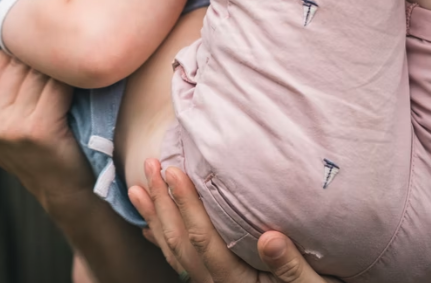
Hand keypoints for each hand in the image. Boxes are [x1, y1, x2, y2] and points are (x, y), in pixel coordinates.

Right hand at [0, 51, 92, 205]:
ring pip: (38, 71)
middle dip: (42, 62)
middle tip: (61, 69)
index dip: (24, 58)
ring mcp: (10, 125)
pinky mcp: (38, 128)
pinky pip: (58, 85)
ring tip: (71, 77)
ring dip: (58, 69)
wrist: (59, 187)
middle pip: (18, 63)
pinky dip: (73, 81)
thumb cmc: (28, 154)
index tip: (41, 69)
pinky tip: (80, 86)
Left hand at [129, 160, 339, 282]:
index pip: (204, 241)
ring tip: (138, 189)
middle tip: (149, 166)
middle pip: (181, 243)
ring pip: (175, 253)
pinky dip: (163, 241)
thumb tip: (269, 238)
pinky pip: (181, 264)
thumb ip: (292, 266)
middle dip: (163, 203)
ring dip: (155, 219)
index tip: (173, 172)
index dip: (186, 205)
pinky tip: (151, 226)